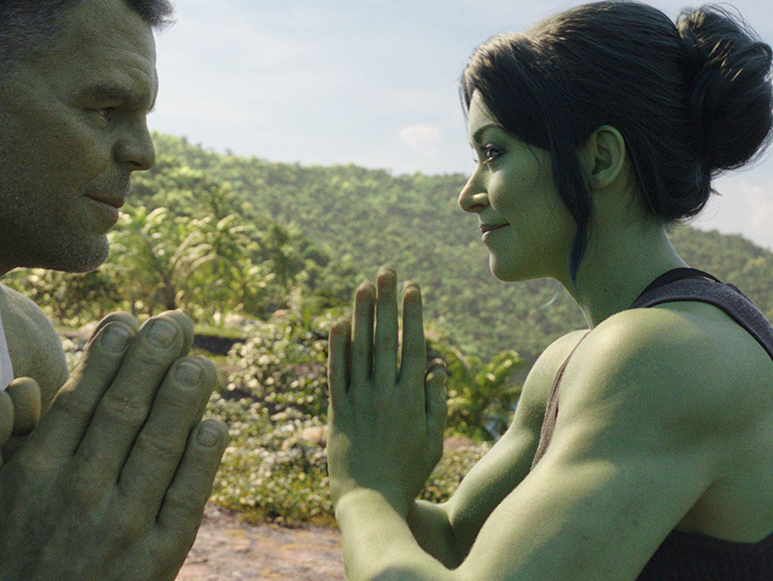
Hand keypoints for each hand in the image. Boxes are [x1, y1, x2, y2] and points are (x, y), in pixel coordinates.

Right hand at [0, 311, 228, 580]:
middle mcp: (81, 492)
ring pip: (160, 446)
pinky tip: (214, 425)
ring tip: (200, 360)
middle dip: (153, 359)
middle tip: (176, 321)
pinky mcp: (157, 559)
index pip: (80, 399)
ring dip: (185, 397)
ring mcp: (123, 526)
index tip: (127, 322)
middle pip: (125, 410)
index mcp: (36, 473)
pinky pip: (186, 499)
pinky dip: (203, 460)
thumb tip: (16, 384)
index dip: (108, 355)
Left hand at [327, 267, 446, 516]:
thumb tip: (436, 364)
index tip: (413, 289)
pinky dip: (336, 348)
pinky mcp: (337, 411)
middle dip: (386, 302)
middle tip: (387, 272)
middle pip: (385, 339)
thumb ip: (436, 401)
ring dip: (361, 315)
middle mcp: (384, 394)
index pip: (413, 346)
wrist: (369, 500)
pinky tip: (337, 323)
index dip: (412, 315)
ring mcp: (358, 401)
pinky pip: (336, 373)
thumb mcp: (433, 441)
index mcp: (410, 399)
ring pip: (359, 349)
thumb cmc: (407, 473)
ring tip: (363, 286)